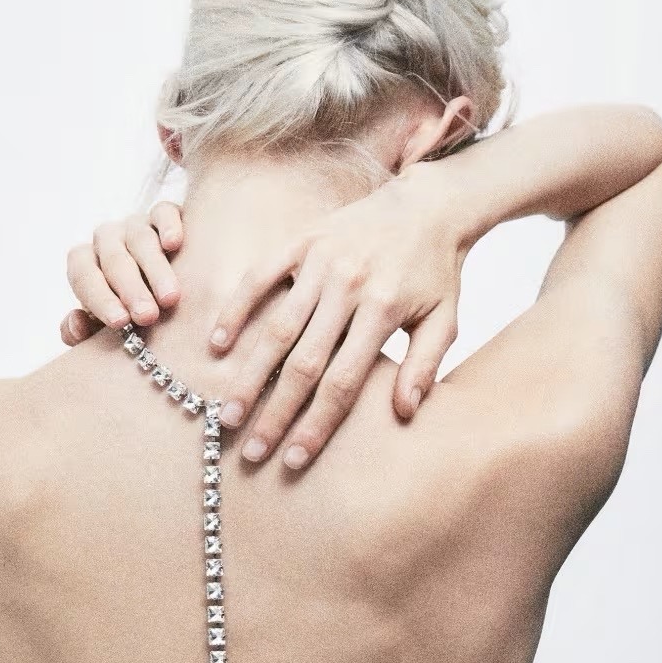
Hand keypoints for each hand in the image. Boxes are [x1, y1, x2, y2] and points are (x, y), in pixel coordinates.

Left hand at [60, 203, 183, 345]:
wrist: (168, 291)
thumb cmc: (131, 313)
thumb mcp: (106, 327)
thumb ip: (83, 332)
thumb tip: (76, 324)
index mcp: (87, 265)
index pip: (83, 275)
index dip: (100, 299)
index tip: (120, 323)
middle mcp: (107, 241)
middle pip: (114, 259)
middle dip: (131, 290)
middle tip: (147, 317)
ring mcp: (136, 225)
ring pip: (140, 240)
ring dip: (155, 270)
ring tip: (170, 299)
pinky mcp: (165, 215)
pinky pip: (163, 212)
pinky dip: (168, 226)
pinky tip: (175, 244)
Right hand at [210, 163, 467, 468]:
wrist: (429, 203)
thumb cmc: (436, 272)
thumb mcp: (445, 320)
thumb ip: (425, 365)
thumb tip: (403, 414)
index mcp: (385, 310)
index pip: (343, 382)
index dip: (316, 424)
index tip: (294, 459)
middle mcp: (349, 286)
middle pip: (304, 363)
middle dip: (275, 412)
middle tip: (250, 451)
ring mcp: (321, 261)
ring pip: (276, 326)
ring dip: (249, 374)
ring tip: (227, 413)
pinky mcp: (302, 240)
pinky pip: (261, 277)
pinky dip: (236, 309)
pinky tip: (216, 345)